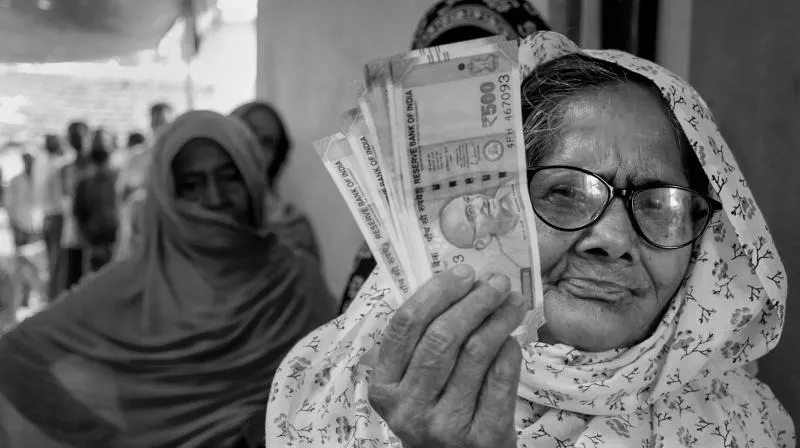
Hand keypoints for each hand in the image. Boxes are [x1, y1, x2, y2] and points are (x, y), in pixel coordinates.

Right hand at [367, 265, 524, 447]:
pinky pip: (500, 378)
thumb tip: (458, 285)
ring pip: (475, 353)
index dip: (436, 293)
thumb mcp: (414, 387)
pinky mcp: (482, 436)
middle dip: (473, 301)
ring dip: (498, 318)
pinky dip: (510, 350)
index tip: (463, 273)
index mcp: (384, 388)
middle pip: (441, 336)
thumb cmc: (437, 417)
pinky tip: (514, 338)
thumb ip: (423, 343)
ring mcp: (444, 425)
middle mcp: (408, 408)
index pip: (405, 326)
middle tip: (495, 282)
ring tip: (512, 301)